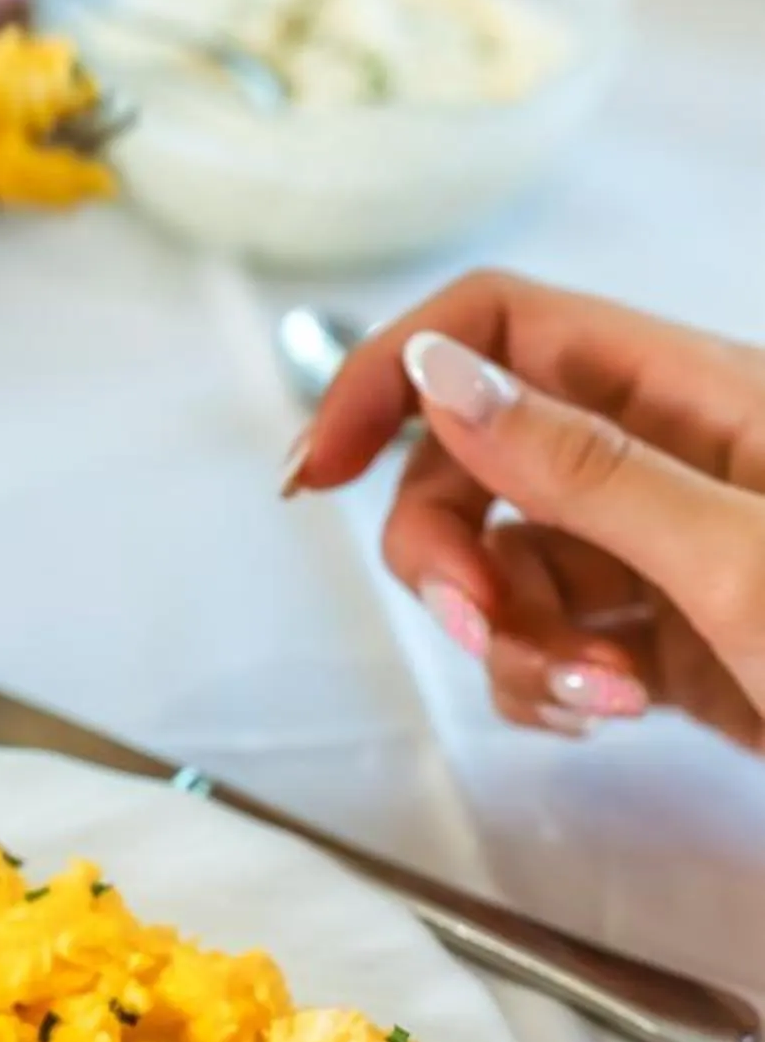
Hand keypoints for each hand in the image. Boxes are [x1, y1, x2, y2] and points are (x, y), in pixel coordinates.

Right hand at [292, 271, 764, 751]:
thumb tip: (438, 372)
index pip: (500, 325)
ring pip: (504, 565)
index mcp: (694, 391)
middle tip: (476, 616)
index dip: (392, 374)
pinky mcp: (667, 645)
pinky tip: (607, 715)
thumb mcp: (740, 557)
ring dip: (509, 638)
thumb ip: (588, 466)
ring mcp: (665, 552)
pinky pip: (547, 643)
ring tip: (596, 694)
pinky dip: (545, 684)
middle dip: (447, 546)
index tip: (319, 468)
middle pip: (476, 458)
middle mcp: (669, 455)